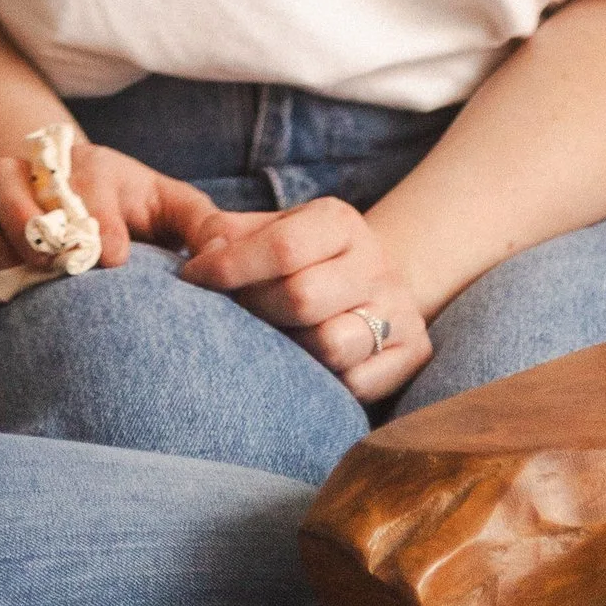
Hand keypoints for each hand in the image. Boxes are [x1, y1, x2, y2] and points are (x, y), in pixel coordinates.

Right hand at [0, 141, 228, 279]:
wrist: (70, 198)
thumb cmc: (128, 211)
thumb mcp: (171, 210)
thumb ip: (203, 226)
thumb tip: (222, 256)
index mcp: (86, 168)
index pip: (86, 182)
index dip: (97, 220)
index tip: (114, 261)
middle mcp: (29, 176)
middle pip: (3, 176)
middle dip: (27, 220)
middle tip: (53, 262)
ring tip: (18, 270)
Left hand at [176, 196, 432, 403]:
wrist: (375, 283)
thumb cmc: (305, 258)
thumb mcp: (272, 231)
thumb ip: (227, 233)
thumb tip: (200, 251)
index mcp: (339, 221)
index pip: (282, 246)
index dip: (229, 267)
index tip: (191, 279)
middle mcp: (375, 262)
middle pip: (302, 299)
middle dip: (255, 311)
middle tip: (231, 316)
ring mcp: (399, 310)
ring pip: (331, 346)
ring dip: (290, 350)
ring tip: (271, 341)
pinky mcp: (413, 355)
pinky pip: (355, 384)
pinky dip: (323, 381)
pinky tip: (306, 366)